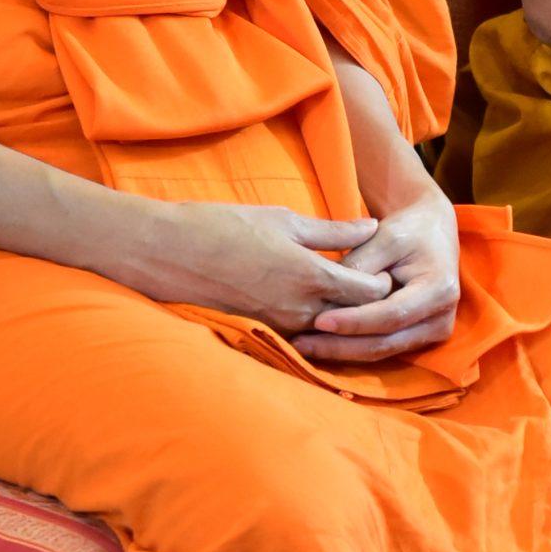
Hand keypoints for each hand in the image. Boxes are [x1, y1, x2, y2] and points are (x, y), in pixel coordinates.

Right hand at [113, 200, 394, 334]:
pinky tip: (309, 302)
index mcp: (311, 276)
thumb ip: (332, 230)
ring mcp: (280, 326)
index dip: (383, 280)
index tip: (383, 265)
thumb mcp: (283, 220)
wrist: (166, 253)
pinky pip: (301, 332)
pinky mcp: (262, 332)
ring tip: (343, 291)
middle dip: (368, 301)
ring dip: (341, 314)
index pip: (370, 291)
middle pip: (355, 315)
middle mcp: (299, 309)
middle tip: (373, 281)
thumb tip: (371, 226)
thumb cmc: (223, 226)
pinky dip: (312, 321)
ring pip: (328, 326)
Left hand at [290, 184, 460, 365]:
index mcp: (440, 290)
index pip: (391, 314)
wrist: (430, 233)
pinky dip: (349, 348)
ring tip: (303, 346)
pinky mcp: (417, 339)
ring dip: (340, 352)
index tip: (319, 321)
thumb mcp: (384, 237)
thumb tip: (328, 294)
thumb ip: (360, 265)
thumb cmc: (407, 231)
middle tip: (301, 343)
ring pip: (380, 352)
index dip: (355, 321)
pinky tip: (319, 345)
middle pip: (384, 342)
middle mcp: (441, 320)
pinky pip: (380, 349)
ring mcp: (431, 333)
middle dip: (340, 346)